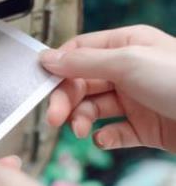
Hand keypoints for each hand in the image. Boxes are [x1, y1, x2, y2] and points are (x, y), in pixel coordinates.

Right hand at [40, 25, 175, 151]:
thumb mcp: (127, 62)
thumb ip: (84, 62)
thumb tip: (47, 58)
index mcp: (124, 46)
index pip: (79, 53)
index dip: (60, 68)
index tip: (43, 83)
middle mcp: (127, 72)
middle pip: (81, 83)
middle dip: (66, 100)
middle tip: (56, 118)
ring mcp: (134, 100)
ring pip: (93, 109)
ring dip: (82, 120)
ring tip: (81, 131)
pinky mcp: (142, 127)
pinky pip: (113, 132)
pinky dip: (105, 137)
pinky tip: (105, 139)